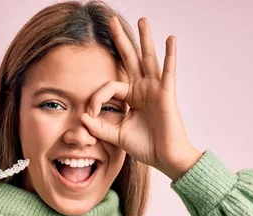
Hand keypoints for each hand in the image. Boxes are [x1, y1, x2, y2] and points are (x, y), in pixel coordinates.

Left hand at [80, 16, 202, 181]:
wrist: (165, 158)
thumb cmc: (146, 146)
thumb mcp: (116, 135)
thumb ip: (99, 127)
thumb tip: (81, 117)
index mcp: (131, 97)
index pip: (109, 87)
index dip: (97, 98)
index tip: (90, 114)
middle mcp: (143, 89)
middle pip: (130, 59)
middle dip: (120, 40)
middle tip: (110, 21)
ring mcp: (155, 89)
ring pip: (148, 59)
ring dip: (145, 39)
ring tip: (142, 20)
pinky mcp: (166, 94)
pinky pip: (168, 71)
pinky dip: (170, 55)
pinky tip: (170, 39)